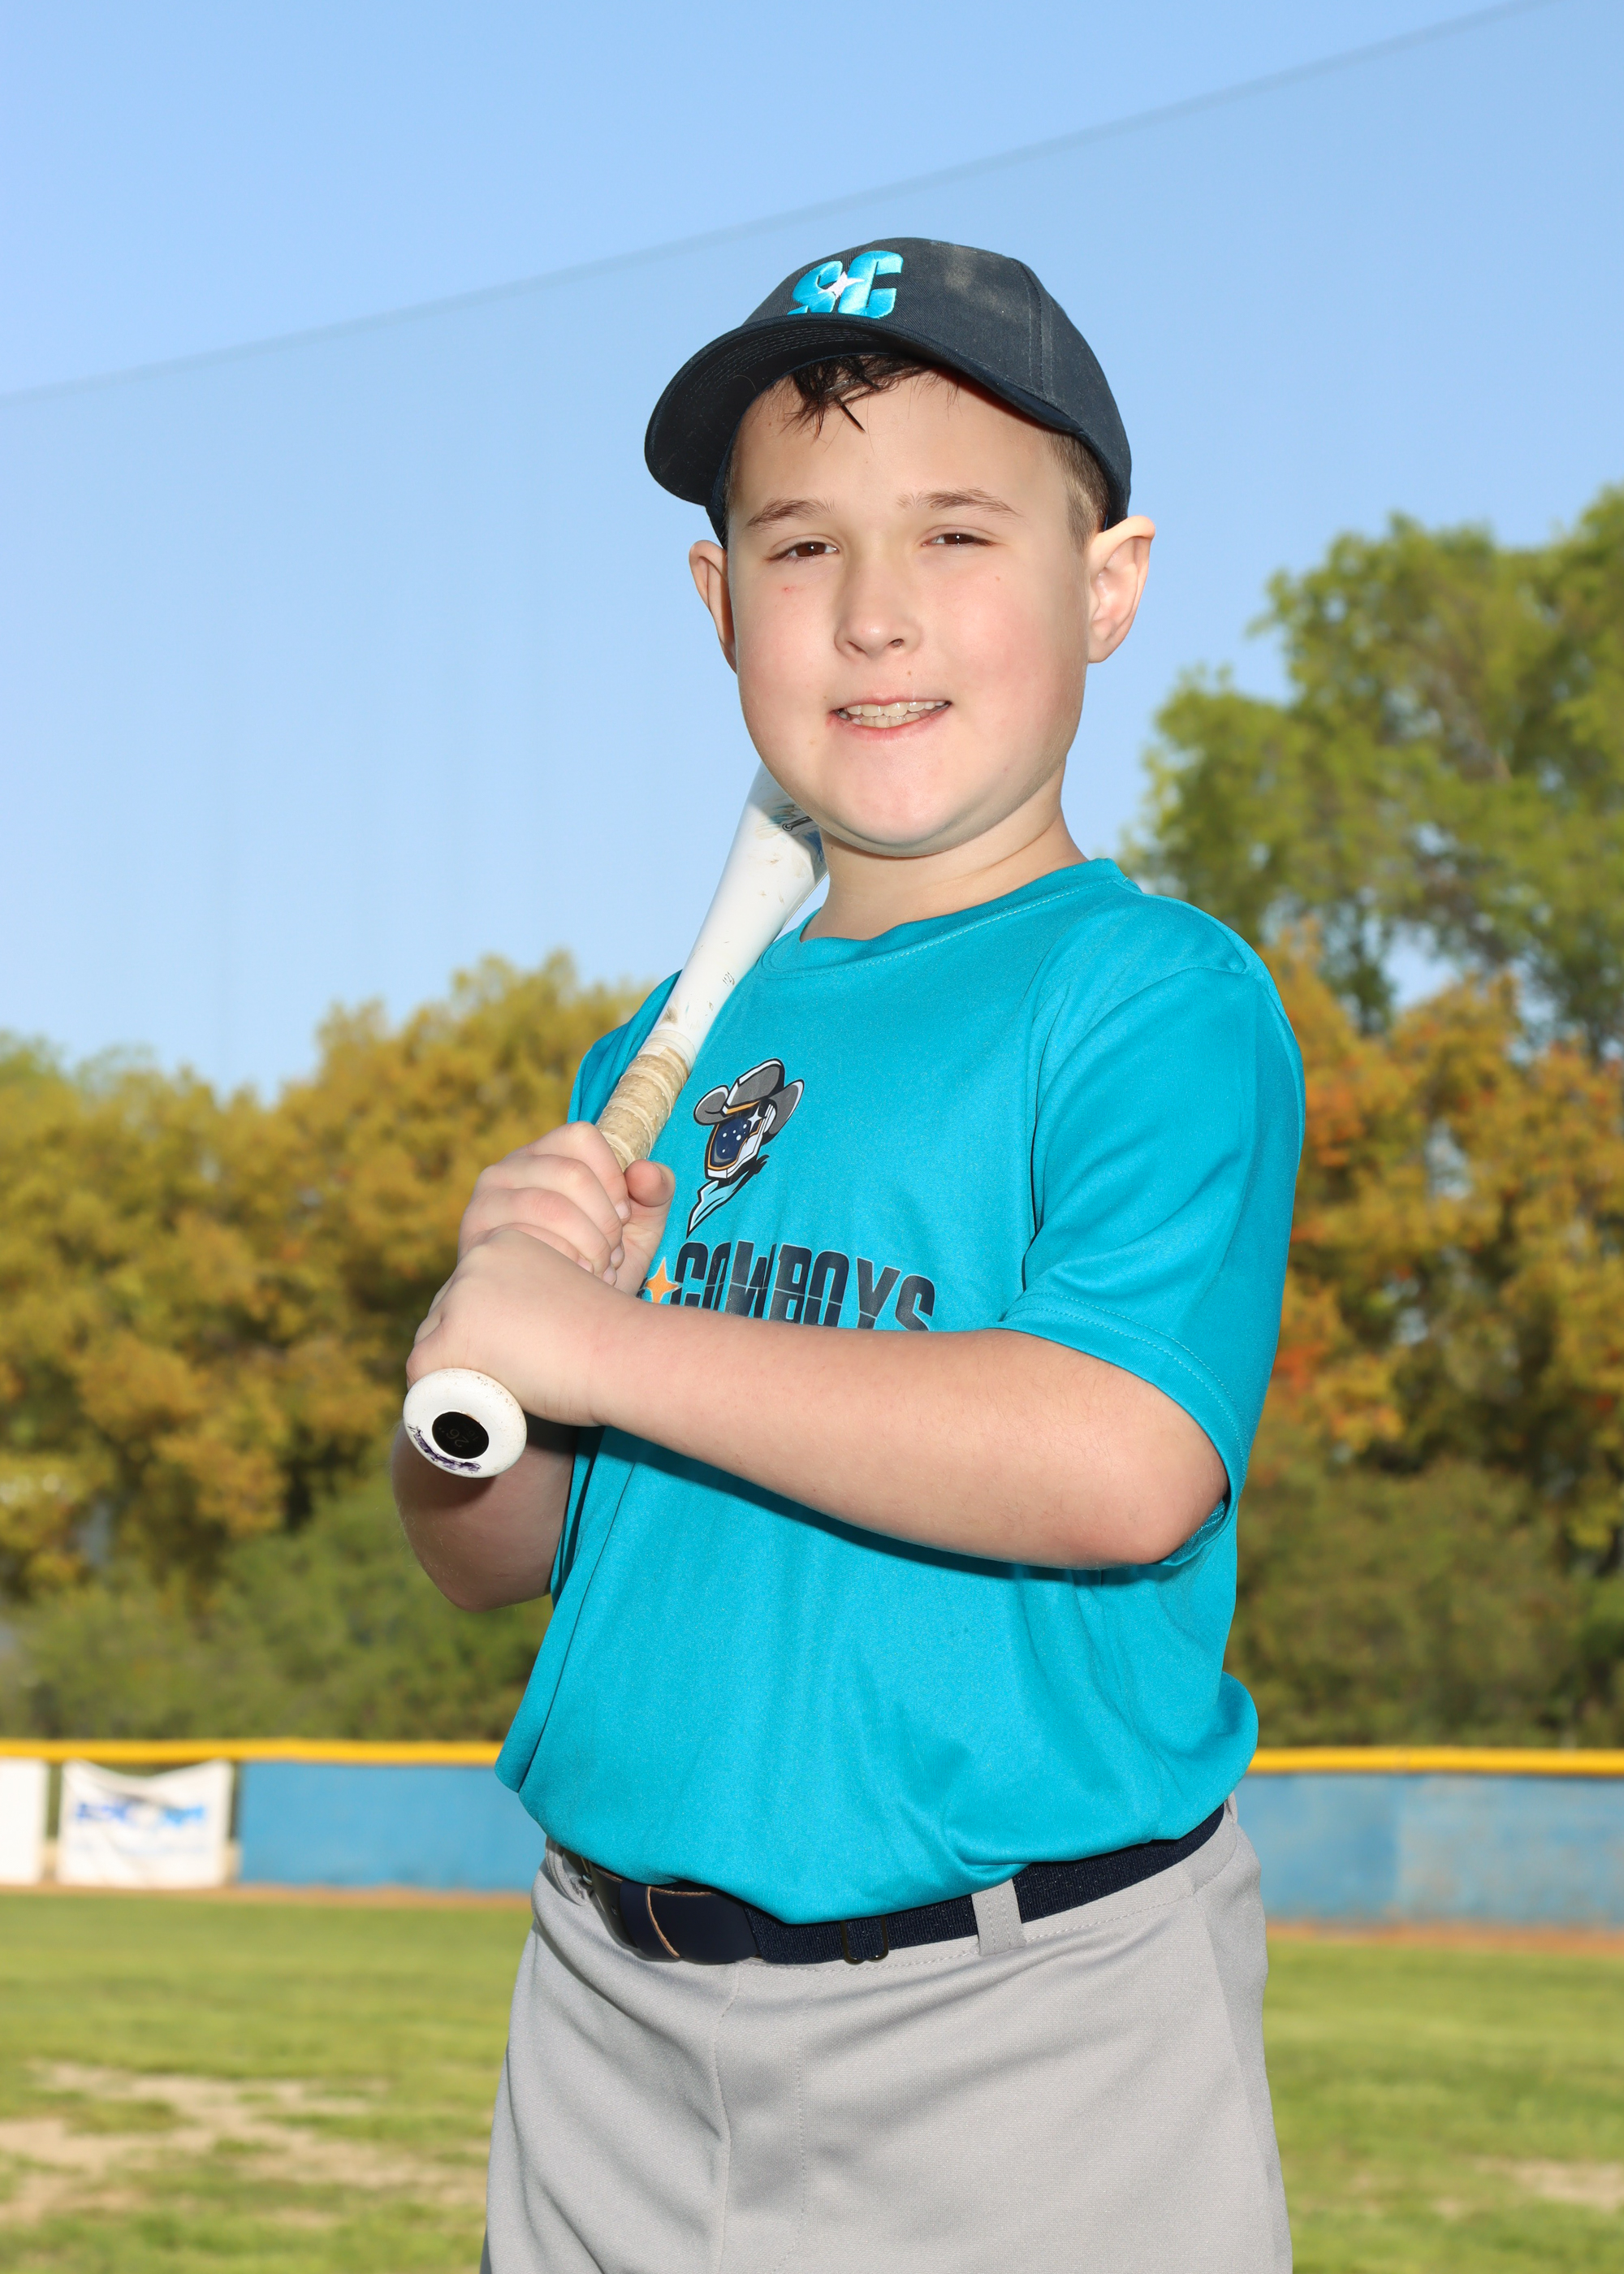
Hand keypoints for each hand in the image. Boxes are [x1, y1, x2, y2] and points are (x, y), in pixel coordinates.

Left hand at [407, 1225, 635, 1425]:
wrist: (624, 1351)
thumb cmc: (612, 1336)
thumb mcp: (566, 1297)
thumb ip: (536, 1302)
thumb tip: (517, 1336)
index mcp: (506, 1243)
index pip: (468, 1293)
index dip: (481, 1330)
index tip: (510, 1353)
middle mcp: (479, 1256)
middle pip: (444, 1314)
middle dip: (461, 1349)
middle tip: (497, 1378)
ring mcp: (463, 1292)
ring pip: (432, 1341)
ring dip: (451, 1369)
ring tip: (489, 1391)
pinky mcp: (455, 1329)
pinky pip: (422, 1370)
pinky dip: (435, 1393)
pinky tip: (460, 1404)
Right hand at [459, 1122, 673, 1293]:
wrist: (551, 1321)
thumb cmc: (596, 1265)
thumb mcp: (638, 1229)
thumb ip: (655, 1194)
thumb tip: (644, 1172)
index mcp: (545, 1154)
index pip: (583, 1137)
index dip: (613, 1177)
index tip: (624, 1217)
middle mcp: (508, 1169)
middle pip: (572, 1173)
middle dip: (605, 1222)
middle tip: (613, 1256)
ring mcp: (486, 1201)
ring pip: (551, 1206)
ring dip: (587, 1246)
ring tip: (597, 1270)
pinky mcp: (475, 1238)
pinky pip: (526, 1241)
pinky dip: (562, 1264)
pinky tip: (573, 1281)